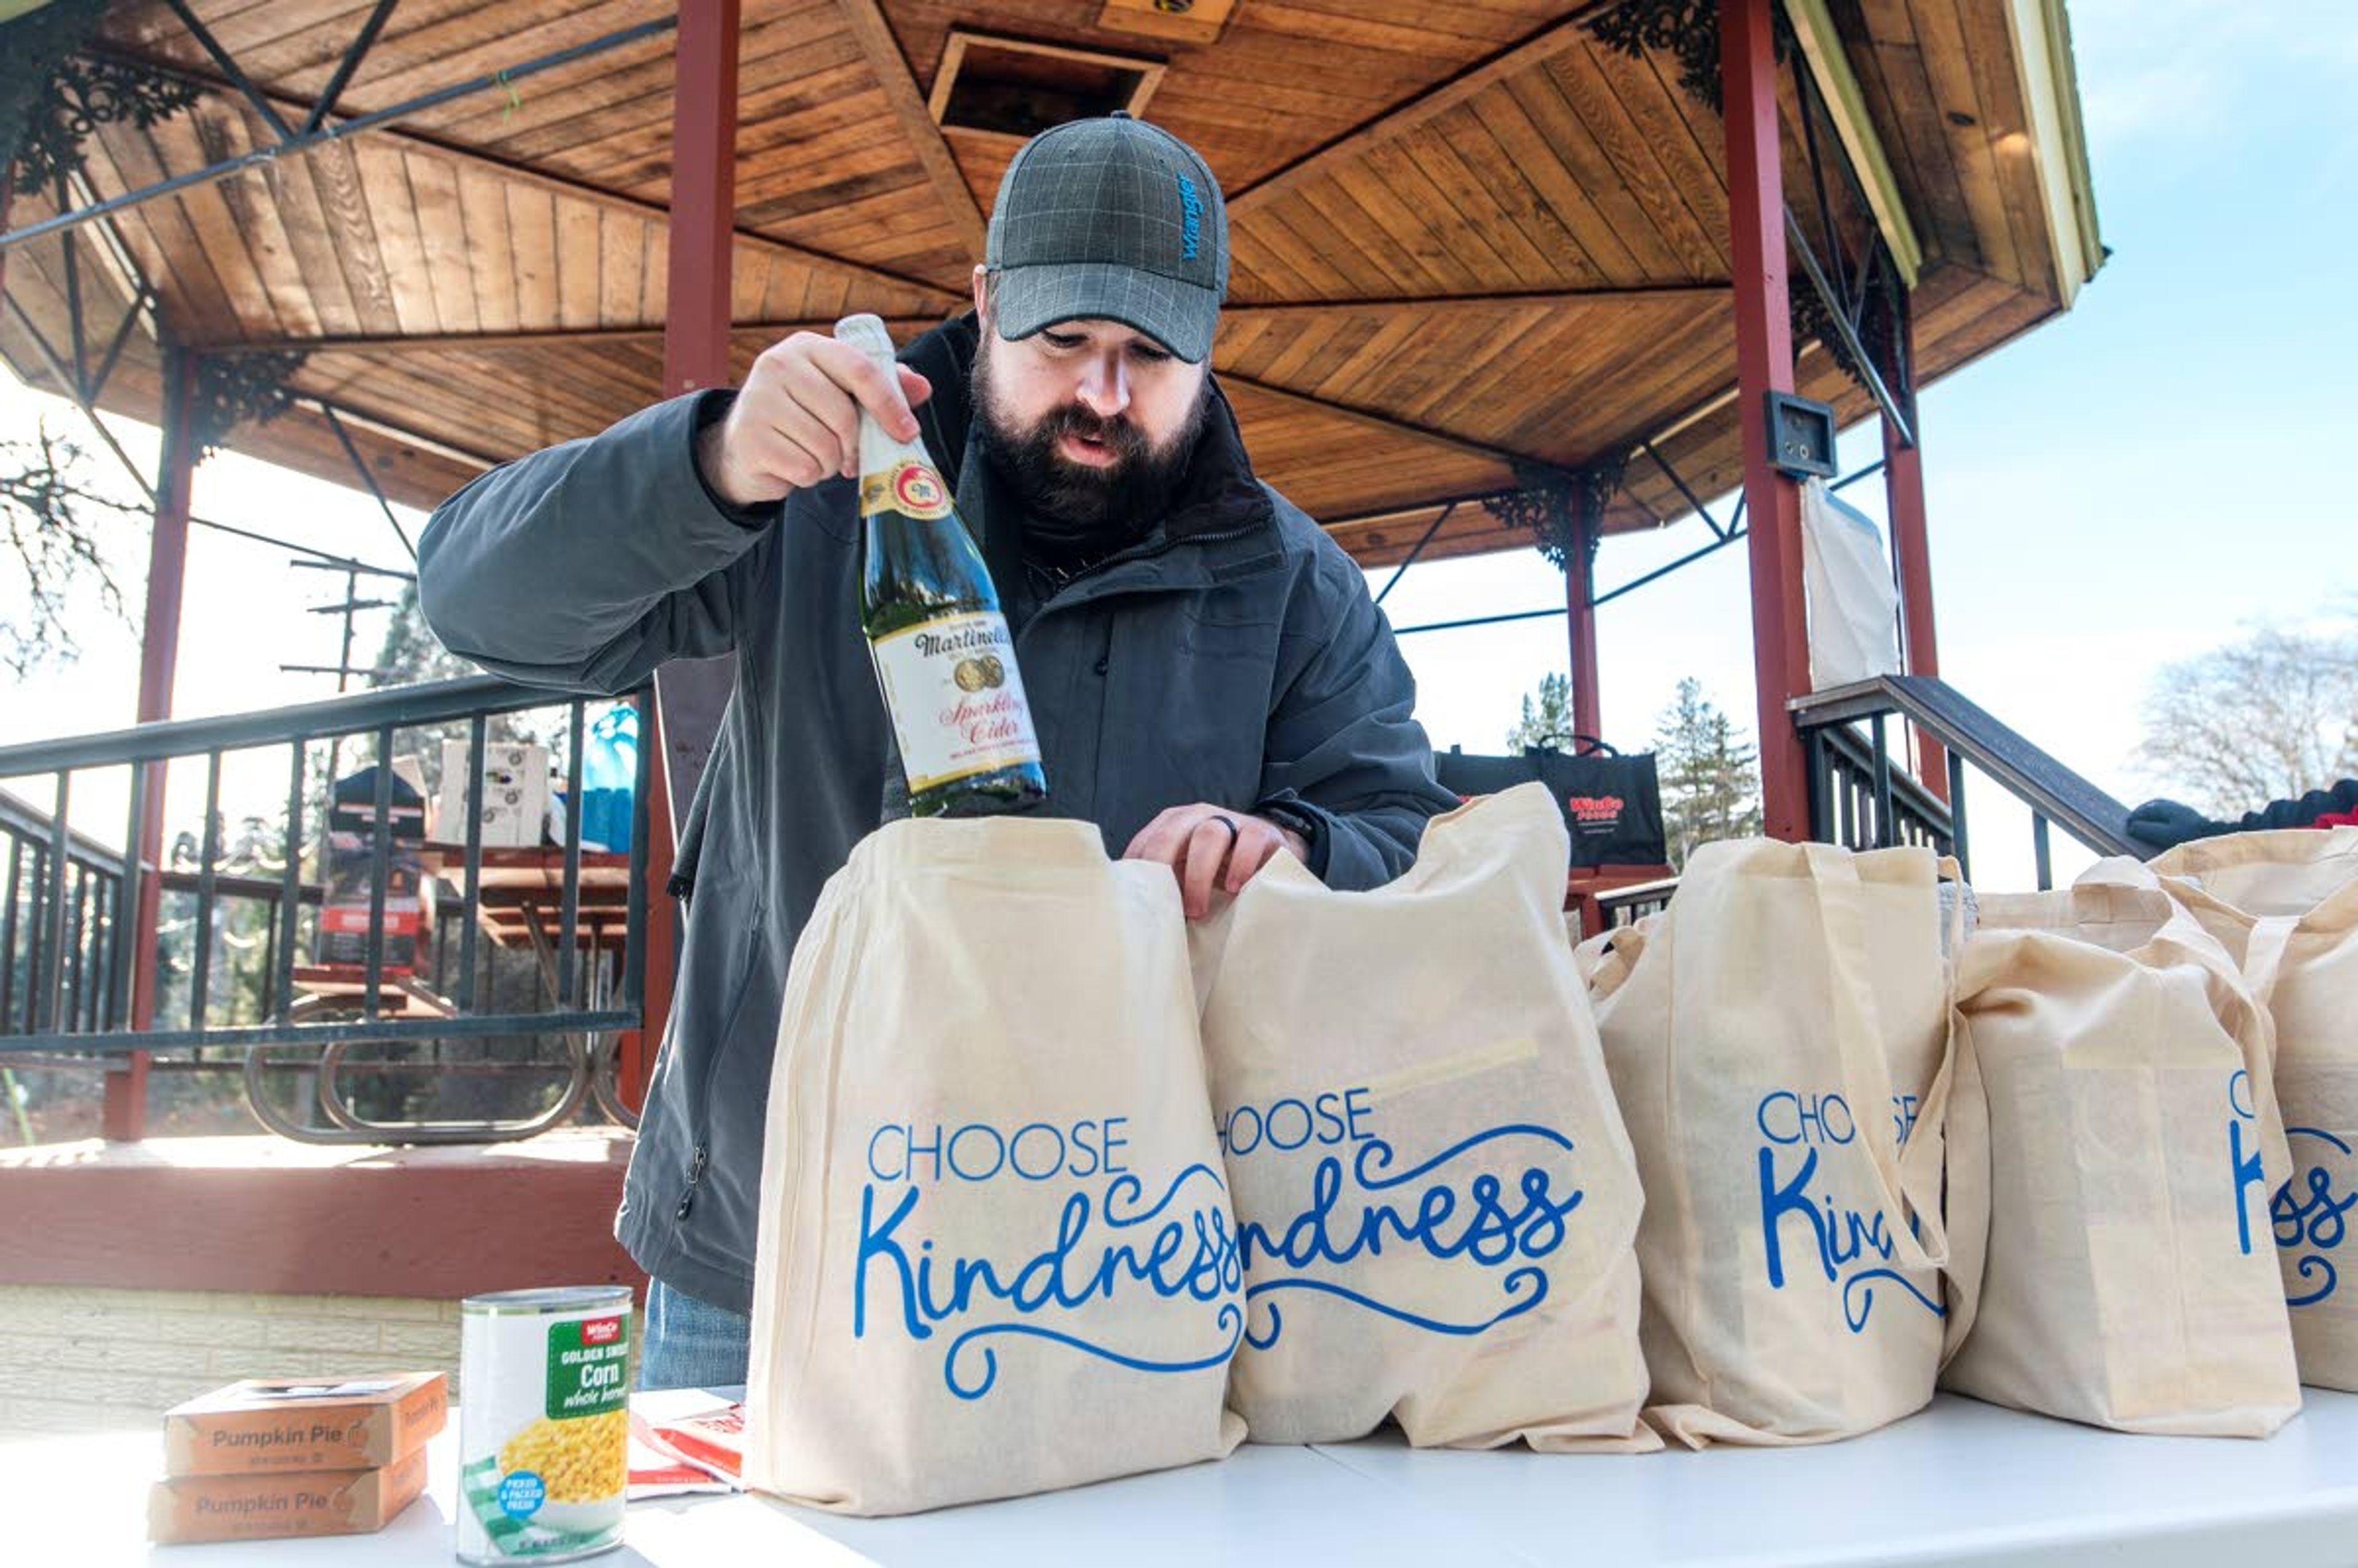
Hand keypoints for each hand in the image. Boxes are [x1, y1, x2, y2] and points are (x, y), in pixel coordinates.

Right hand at [697, 332, 933, 507]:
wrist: (748, 445)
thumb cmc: (805, 416)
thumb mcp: (842, 394)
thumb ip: (883, 388)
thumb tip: (922, 387)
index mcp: (808, 347)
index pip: (860, 370)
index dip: (889, 404)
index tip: (907, 432)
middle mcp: (778, 364)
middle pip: (843, 415)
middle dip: (854, 444)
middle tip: (849, 454)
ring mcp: (759, 399)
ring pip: (824, 445)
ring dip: (831, 463)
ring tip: (818, 456)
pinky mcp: (750, 437)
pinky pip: (804, 467)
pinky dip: (809, 476)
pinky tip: (797, 465)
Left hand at [1124, 804, 1309, 919]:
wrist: (1268, 859)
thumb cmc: (1218, 871)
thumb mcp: (1187, 874)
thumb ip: (1166, 885)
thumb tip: (1137, 918)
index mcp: (1172, 825)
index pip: (1146, 841)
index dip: (1138, 871)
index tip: (1134, 902)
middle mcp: (1198, 817)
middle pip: (1171, 834)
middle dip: (1162, 868)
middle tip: (1163, 905)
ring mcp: (1230, 821)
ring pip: (1209, 836)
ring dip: (1199, 874)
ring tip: (1198, 910)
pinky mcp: (1260, 831)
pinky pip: (1249, 840)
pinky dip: (1240, 865)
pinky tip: (1234, 889)